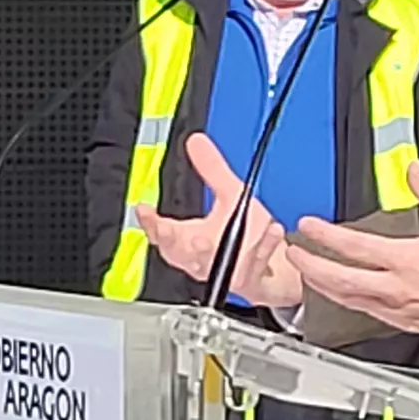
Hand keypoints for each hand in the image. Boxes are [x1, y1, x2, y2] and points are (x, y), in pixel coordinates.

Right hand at [135, 135, 301, 307]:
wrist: (272, 268)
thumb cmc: (248, 236)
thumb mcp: (231, 196)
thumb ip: (212, 170)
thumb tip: (196, 141)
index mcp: (189, 240)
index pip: (163, 233)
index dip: (150, 222)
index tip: (145, 209)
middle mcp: (202, 259)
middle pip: (180, 253)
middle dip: (175, 242)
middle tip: (171, 229)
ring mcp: (224, 271)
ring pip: (212, 264)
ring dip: (208, 252)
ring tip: (207, 237)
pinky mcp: (248, 278)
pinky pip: (254, 262)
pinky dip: (264, 246)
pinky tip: (273, 229)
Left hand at [288, 163, 418, 336]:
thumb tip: (413, 169)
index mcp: (408, 261)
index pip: (354, 247)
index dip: (325, 236)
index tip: (307, 226)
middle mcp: (398, 288)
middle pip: (340, 281)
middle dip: (310, 267)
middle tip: (294, 253)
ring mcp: (399, 309)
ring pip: (349, 300)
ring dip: (323, 286)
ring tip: (309, 273)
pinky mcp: (405, 322)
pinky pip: (366, 312)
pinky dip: (347, 300)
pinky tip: (342, 293)